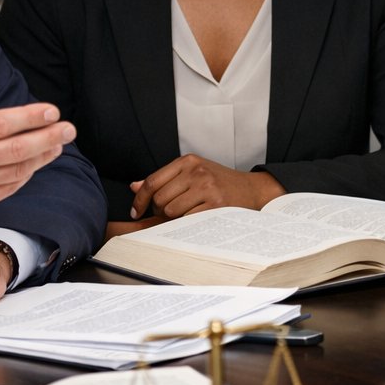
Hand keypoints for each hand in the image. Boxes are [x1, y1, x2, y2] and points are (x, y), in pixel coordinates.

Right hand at [0, 58, 76, 229]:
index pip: (0, 125)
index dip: (29, 118)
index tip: (51, 111)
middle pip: (16, 150)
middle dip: (47, 138)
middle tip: (69, 128)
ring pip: (17, 171)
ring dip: (42, 157)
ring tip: (58, 143)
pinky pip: (9, 188)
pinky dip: (26, 175)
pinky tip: (36, 162)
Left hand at [130, 154, 286, 218]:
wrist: (251, 189)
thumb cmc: (219, 183)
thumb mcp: (192, 173)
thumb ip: (163, 180)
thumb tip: (133, 186)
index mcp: (187, 161)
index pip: (152, 181)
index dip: (140, 199)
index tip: (136, 211)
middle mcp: (196, 171)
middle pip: (159, 198)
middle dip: (160, 210)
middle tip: (172, 213)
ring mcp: (206, 186)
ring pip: (170, 210)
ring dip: (173, 218)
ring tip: (186, 215)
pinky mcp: (216, 203)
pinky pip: (186, 219)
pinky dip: (186, 223)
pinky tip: (195, 219)